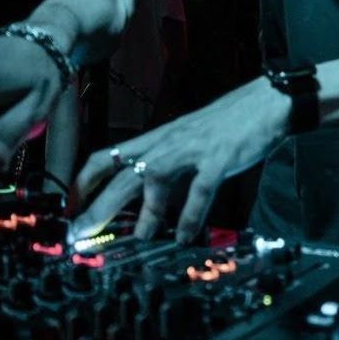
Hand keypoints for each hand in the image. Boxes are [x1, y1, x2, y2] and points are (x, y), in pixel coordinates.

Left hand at [69, 79, 290, 244]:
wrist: (268, 100)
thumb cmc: (229, 122)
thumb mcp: (189, 138)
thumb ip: (168, 164)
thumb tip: (148, 198)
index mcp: (157, 138)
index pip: (107, 156)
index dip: (83, 183)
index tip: (70, 209)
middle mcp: (168, 142)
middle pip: (121, 174)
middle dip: (97, 206)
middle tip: (80, 234)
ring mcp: (193, 149)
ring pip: (153, 178)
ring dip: (142, 213)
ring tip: (136, 239)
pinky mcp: (219, 157)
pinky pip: (199, 189)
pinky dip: (190, 215)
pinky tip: (185, 235)